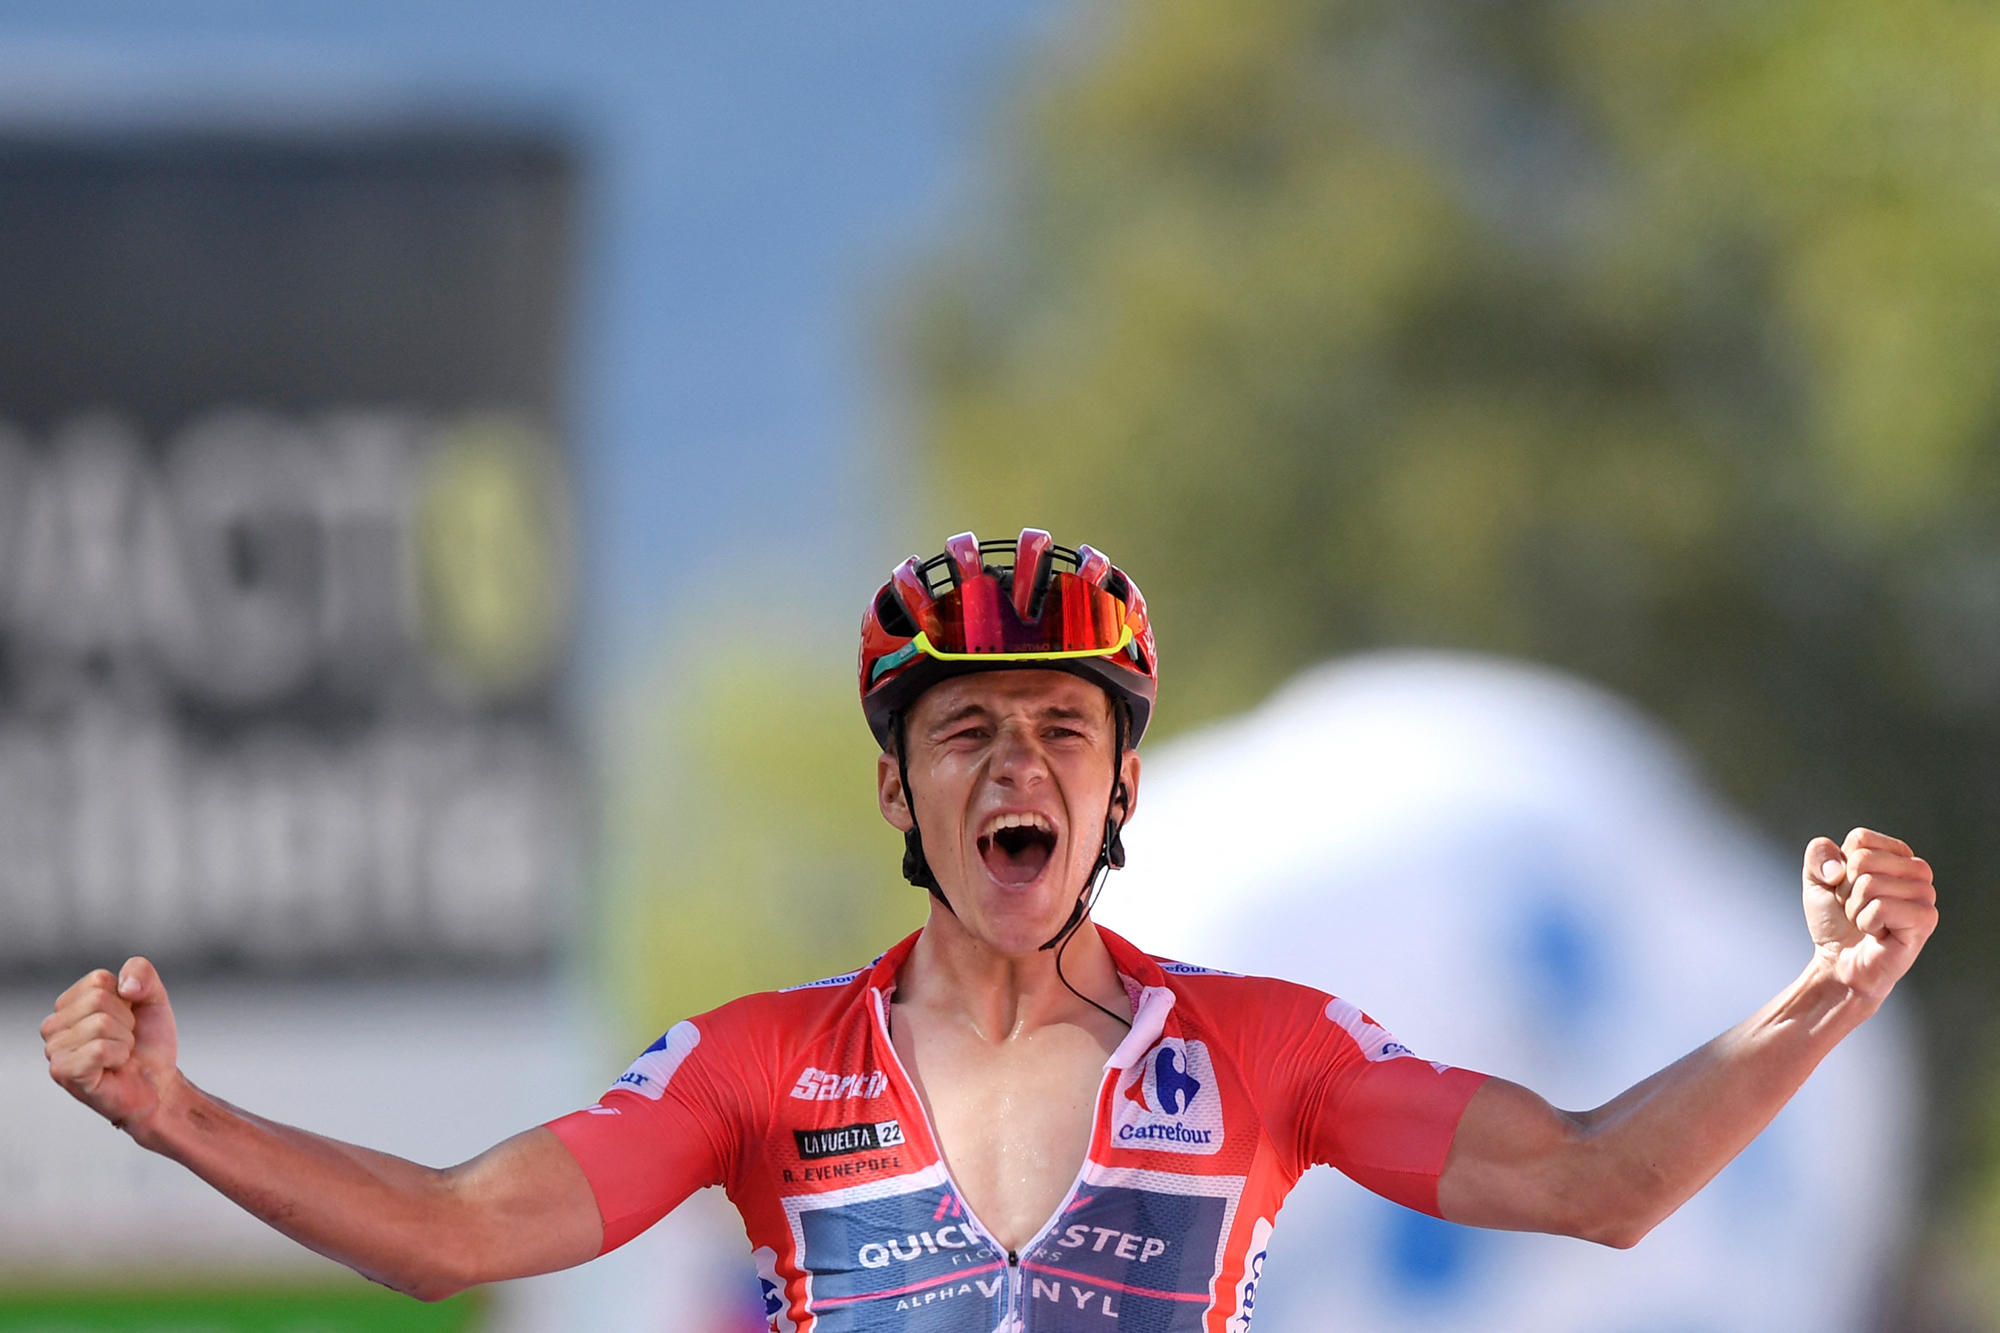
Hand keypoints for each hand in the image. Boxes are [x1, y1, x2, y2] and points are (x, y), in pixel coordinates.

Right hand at [41, 957, 180, 1133]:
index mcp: (70, 1003)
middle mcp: (54, 1025)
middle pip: (98, 999)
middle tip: (125, 1041)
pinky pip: (99, 1050)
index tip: (129, 1019)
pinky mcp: (63, 1072)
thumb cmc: (148, 1043)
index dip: (127, 998)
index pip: (99, 980)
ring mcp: (54, 1050)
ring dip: (124, 1041)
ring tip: (120, 1055)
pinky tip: (113, 1067)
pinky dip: (118, 1056)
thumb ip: (141, 972)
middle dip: (126, 1021)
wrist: (158, 1083)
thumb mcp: (154, 997)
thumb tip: (125, 986)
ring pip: (100, 1024)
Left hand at [1802, 829, 1937, 1001]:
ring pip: (1870, 884)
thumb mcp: (1815, 879)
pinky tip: (1878, 933)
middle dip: (1847, 889)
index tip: (1847, 888)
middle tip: (1858, 909)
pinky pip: (1881, 907)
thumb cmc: (1835, 921)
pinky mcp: (1925, 918)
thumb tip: (1838, 866)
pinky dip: (1867, 922)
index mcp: (1895, 854)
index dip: (1840, 866)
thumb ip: (1818, 854)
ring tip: (1868, 922)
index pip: (1861, 839)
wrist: (1838, 961)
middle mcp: (1916, 870)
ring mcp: (1924, 894)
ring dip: (1856, 909)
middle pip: (1863, 860)